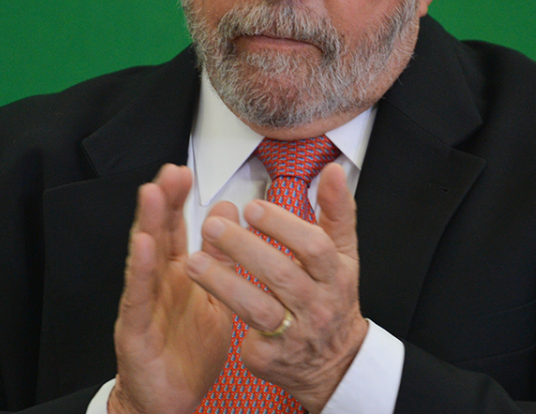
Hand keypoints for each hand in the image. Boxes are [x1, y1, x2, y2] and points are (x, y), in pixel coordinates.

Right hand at [110, 164, 236, 413]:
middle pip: (157, 234)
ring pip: (143, 257)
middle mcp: (158, 283)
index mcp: (178, 274)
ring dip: (146, 224)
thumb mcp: (215, 298)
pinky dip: (140, 269)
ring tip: (151, 193)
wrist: (171, 401)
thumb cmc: (189, 352)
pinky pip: (138, 296)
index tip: (184, 171)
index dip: (178, 200)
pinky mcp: (134, 329)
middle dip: (162, 201)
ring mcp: (143, 303)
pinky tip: (142, 246)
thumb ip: (220, 258)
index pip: (175, 229)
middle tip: (170, 171)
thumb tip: (227, 212)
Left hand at [186, 163, 368, 412]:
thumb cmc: (333, 297)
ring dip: (223, 283)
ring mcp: (296, 335)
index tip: (252, 207)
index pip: (314, 246)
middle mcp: (319, 306)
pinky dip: (226, 319)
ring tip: (192, 261)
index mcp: (336, 275)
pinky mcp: (273, 360)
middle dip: (243, 248)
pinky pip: (246, 339)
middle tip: (211, 226)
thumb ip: (337, 212)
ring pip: (257, 308)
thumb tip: (333, 171)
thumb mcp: (343, 255)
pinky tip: (200, 300)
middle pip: (281, 274)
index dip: (282, 225)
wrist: (337, 363)